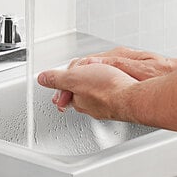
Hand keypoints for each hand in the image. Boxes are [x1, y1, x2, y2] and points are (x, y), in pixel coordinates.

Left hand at [48, 47, 176, 110]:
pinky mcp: (120, 103)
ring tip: (97, 71)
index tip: (63, 75)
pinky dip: (108, 84)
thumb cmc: (107, 88)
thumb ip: (57, 78)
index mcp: (77, 100)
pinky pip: (110, 92)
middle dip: (79, 80)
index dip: (62, 81)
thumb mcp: (74, 77)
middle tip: (82, 69)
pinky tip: (113, 80)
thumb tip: (42, 79)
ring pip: (94, 92)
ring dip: (94, 81)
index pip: (63, 92)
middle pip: (79, 92)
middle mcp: (90, 106)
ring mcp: (106, 106)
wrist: (134, 96)